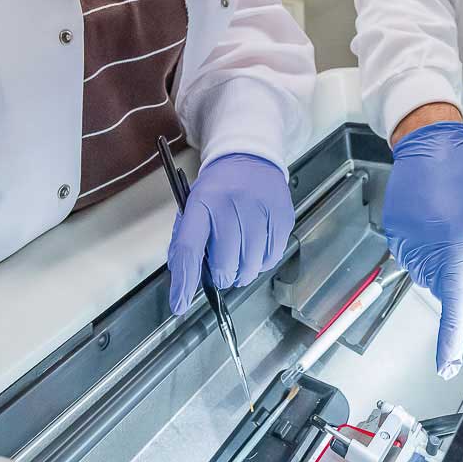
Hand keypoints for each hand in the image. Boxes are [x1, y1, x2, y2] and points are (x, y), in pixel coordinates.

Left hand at [166, 153, 292, 315]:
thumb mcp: (193, 205)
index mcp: (202, 202)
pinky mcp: (281, 216)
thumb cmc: (218, 188)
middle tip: (221, 265)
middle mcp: (231, 205)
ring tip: (239, 254)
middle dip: (221, 275)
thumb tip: (183, 280)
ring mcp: (260, 210)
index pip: (189, 248)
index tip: (180, 304)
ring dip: (242, 271)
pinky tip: (256, 247)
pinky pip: (271, 259)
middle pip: (224, 265)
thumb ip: (185, 241)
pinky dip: (261, 262)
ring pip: (250, 267)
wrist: (249, 157)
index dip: (184, 281)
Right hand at [382, 121, 462, 378]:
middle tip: (462, 241)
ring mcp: (406, 240)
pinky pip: (409, 253)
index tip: (447, 365)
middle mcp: (427, 250)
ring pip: (423, 272)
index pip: (454, 306)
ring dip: (437, 260)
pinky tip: (431, 218)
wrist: (431, 146)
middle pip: (440, 287)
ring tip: (447, 222)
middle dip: (452, 277)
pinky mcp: (393, 230)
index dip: (451, 340)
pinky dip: (422, 245)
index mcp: (457, 250)